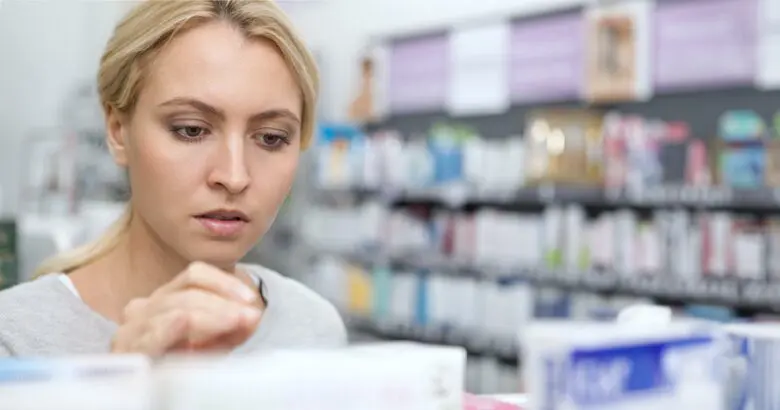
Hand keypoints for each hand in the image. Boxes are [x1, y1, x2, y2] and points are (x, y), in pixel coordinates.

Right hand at [111, 262, 262, 355]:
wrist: (148, 398)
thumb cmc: (180, 367)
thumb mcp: (214, 345)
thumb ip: (234, 329)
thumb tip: (254, 315)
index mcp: (164, 300)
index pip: (195, 275)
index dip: (224, 282)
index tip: (250, 299)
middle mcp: (144, 309)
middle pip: (188, 292)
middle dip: (224, 303)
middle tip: (250, 315)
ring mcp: (132, 330)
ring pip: (175, 308)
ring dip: (212, 314)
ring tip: (237, 322)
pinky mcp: (127, 353)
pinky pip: (150, 333)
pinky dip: (170, 325)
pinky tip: (185, 321)